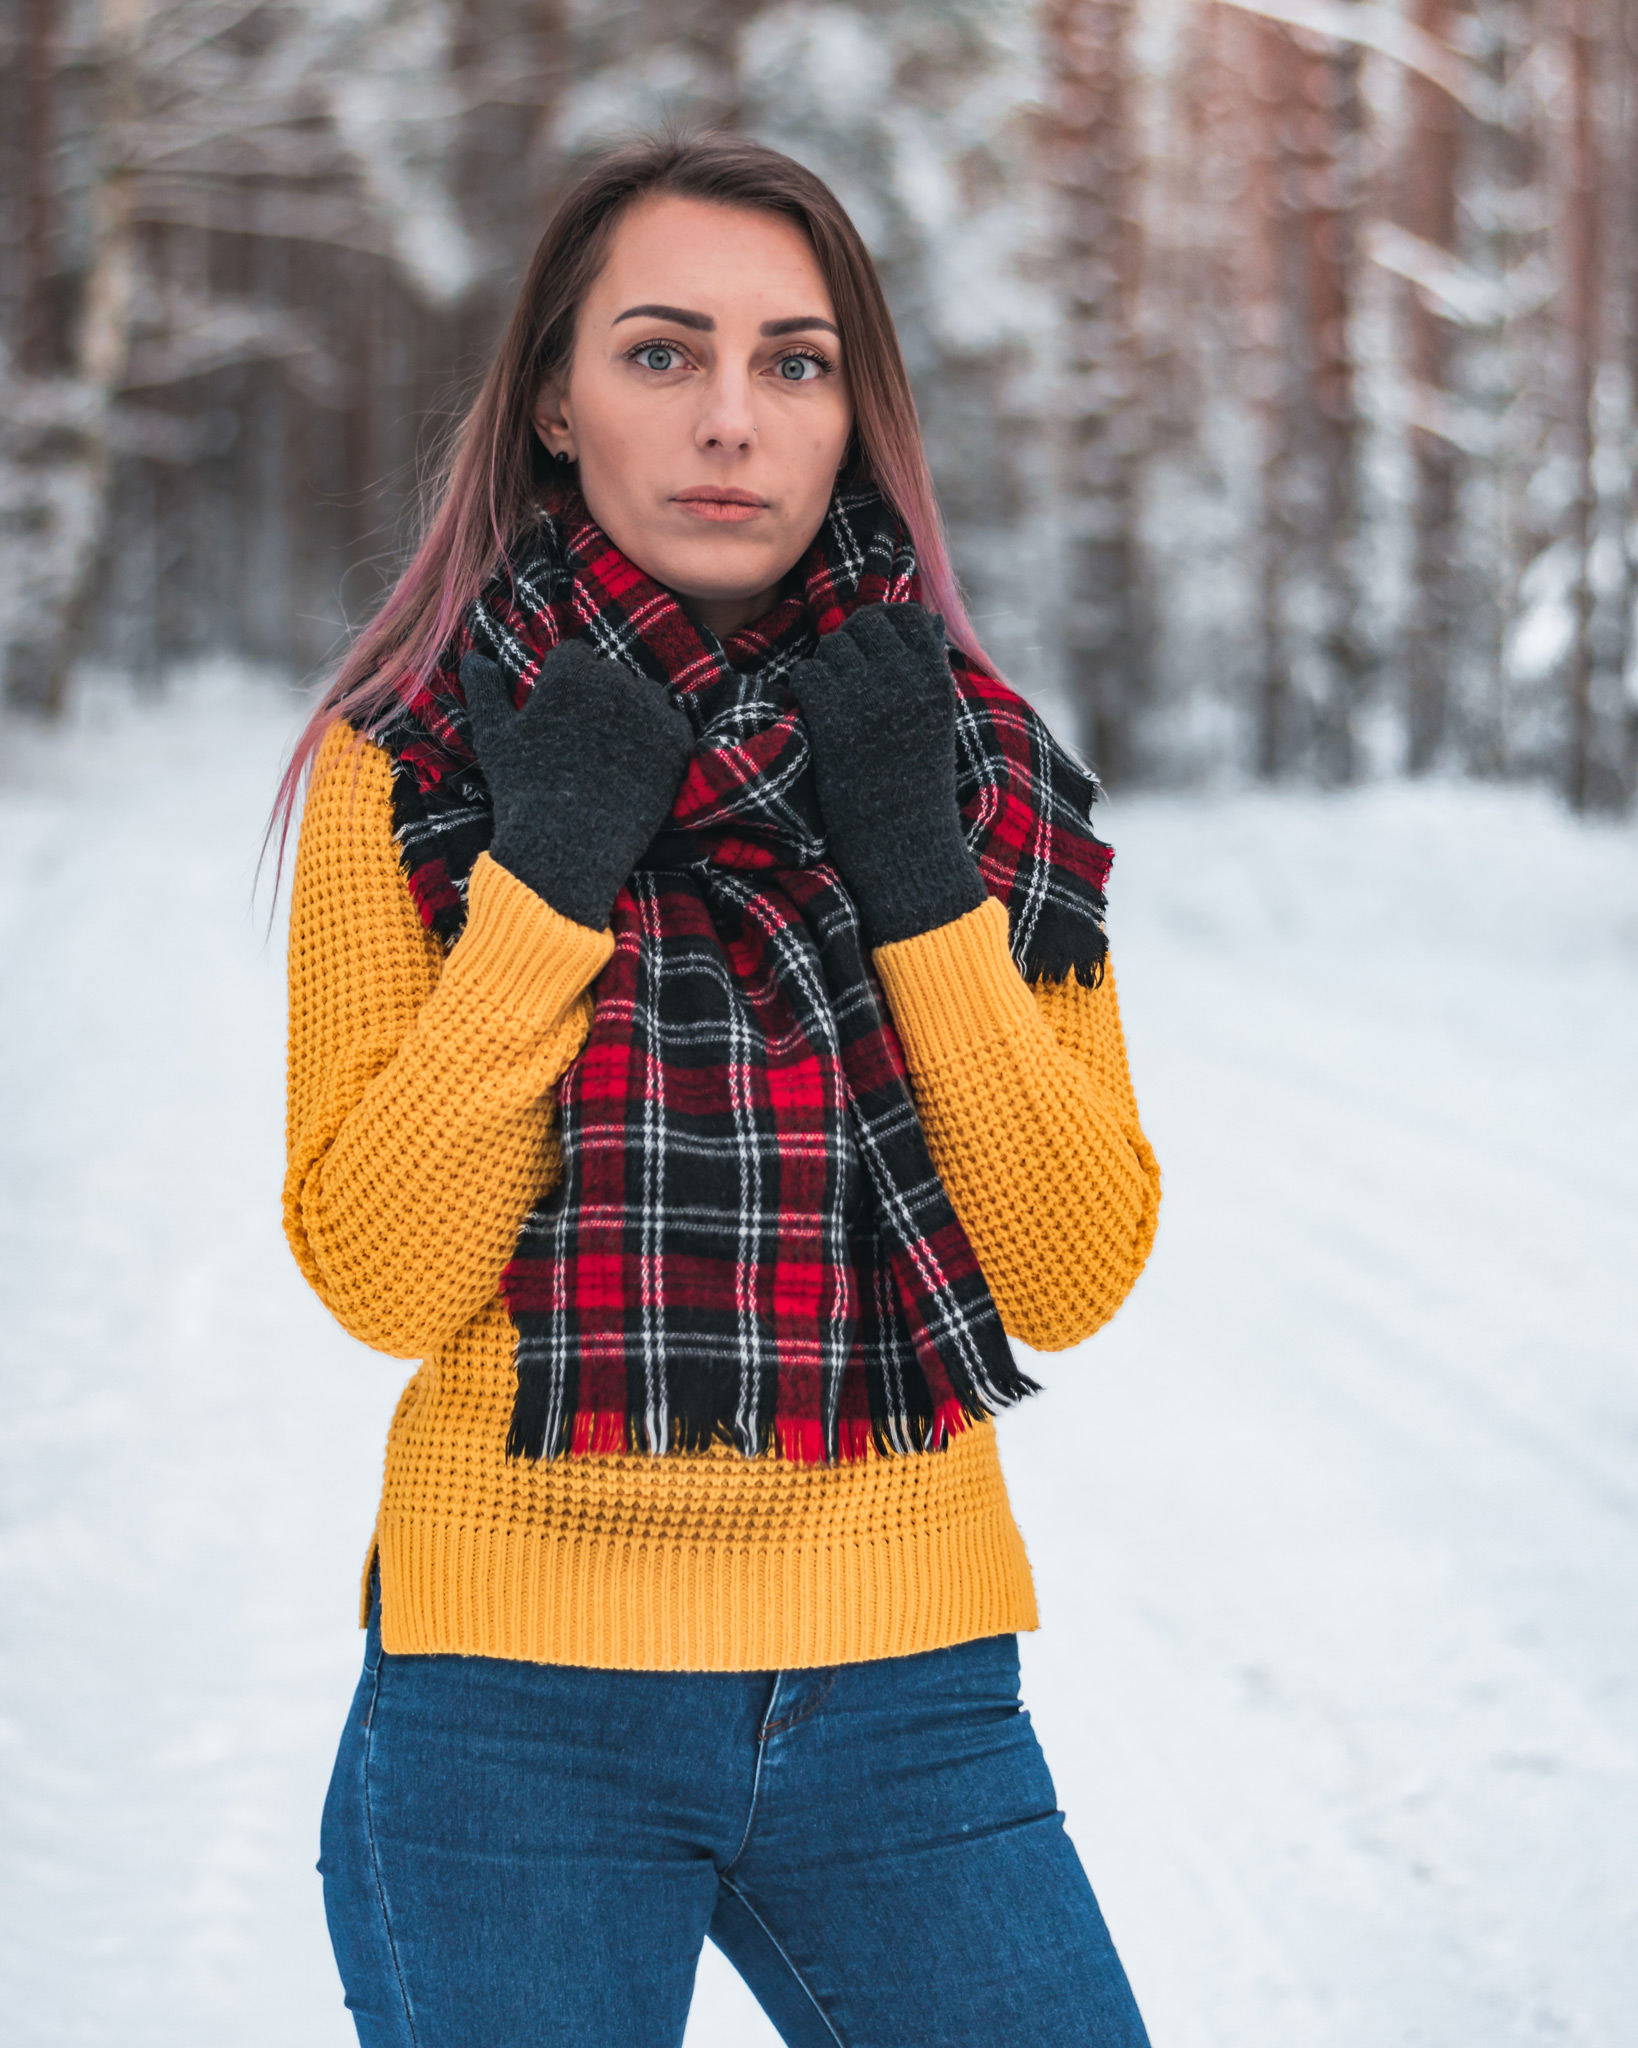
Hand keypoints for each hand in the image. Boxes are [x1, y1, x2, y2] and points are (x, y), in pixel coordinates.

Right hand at [460, 642, 692, 929]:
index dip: (563, 685)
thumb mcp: (494, 737)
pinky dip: (658, 741)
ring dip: (633, 715)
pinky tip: (637, 766)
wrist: (568, 844)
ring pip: (644, 698)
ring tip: (612, 755)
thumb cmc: (524, 789)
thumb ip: (485, 691)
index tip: (558, 715)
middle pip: (611, 676)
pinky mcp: (676, 740)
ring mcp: (650, 710)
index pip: (573, 657)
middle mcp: (615, 680)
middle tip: (585, 741)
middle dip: (599, 699)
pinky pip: (670, 725)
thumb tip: (473, 659)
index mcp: (571, 671)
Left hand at [788, 602, 985, 944]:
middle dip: (850, 646)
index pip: (905, 618)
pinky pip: (808, 674)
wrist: (904, 848)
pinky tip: (815, 715)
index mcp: (937, 682)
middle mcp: (906, 681)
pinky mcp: (833, 719)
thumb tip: (921, 618)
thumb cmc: (918, 789)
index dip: (882, 628)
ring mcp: (868, 698)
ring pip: (833, 648)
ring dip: (827, 669)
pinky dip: (805, 689)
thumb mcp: (937, 721)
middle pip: (864, 626)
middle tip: (846, 681)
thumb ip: (927, 670)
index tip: (872, 653)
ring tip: (833, 703)